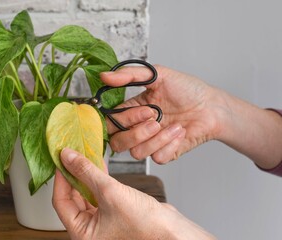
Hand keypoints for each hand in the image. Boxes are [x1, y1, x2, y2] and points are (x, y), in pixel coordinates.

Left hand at [52, 148, 214, 239]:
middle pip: (73, 197)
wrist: (172, 230)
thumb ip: (87, 173)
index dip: (61, 178)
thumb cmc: (145, 225)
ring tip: (84, 154)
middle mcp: (90, 229)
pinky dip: (98, 178)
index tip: (61, 159)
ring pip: (86, 193)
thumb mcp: (110, 193)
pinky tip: (98, 163)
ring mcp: (102, 221)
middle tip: (72, 154)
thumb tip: (67, 157)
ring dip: (86, 174)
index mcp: (82, 233)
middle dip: (73, 174)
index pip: (61, 202)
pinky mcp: (113, 212)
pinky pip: (99, 193)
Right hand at [100, 66, 222, 163]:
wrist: (212, 107)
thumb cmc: (187, 89)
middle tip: (156, 118)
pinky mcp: (164, 154)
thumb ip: (130, 75)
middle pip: (117, 143)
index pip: (111, 123)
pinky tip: (180, 133)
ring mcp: (150, 143)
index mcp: (131, 110)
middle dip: (137, 133)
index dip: (123, 120)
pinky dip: (170, 145)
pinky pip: (157, 158)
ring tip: (174, 125)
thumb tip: (104, 76)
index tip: (146, 109)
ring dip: (157, 139)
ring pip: (136, 153)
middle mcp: (137, 128)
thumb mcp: (158, 75)